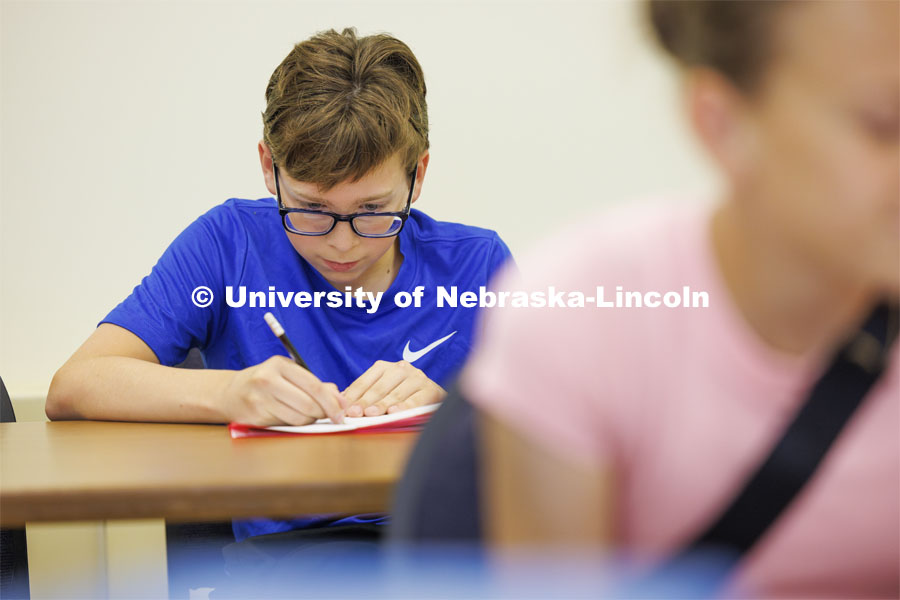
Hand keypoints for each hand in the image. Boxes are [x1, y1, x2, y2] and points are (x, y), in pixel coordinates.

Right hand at [221, 355, 345, 425]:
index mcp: (279, 365)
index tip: (342, 411)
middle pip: (308, 404)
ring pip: (299, 418)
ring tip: (311, 415)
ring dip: (311, 420)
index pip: (314, 386)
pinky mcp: (255, 417)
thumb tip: (340, 398)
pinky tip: (295, 418)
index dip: (332, 402)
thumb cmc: (266, 382)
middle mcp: (267, 380)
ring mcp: (259, 399)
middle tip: (331, 416)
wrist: (229, 393)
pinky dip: (296, 424)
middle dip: (324, 413)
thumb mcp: (288, 374)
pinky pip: (286, 425)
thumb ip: (315, 384)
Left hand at [342, 360, 445, 416]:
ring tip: (370, 414)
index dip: (354, 395)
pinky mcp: (431, 390)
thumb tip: (341, 402)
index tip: (344, 408)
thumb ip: (364, 394)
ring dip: (381, 405)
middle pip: (379, 388)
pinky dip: (404, 407)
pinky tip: (394, 412)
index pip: (365, 381)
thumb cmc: (402, 394)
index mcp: (386, 367)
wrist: (433, 395)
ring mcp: (417, 378)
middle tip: (353, 413)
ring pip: (395, 394)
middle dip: (364, 402)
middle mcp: (401, 369)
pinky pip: (415, 400)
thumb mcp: (383, 389)